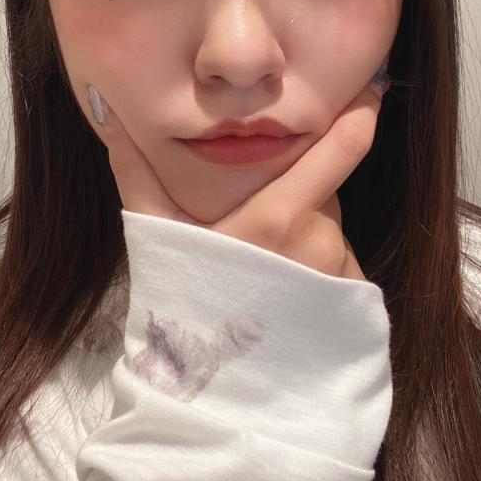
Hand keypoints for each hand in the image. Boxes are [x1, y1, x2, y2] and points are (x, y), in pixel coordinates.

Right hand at [86, 80, 385, 281]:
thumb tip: (110, 118)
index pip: (340, 148)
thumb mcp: (157, 238)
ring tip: (261, 270)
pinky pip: (338, 266)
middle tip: (251, 228)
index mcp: (278, 215)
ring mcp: (340, 274)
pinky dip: (316, 268)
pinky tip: (282, 295)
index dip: (361, 111)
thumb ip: (136, 175)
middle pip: (322, 191)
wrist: (219, 393)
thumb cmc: (184, 307)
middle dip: (296, 193)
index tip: (370, 88)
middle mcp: (320, 240)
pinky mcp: (352, 303)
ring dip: (304, 234)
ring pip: (328, 229)